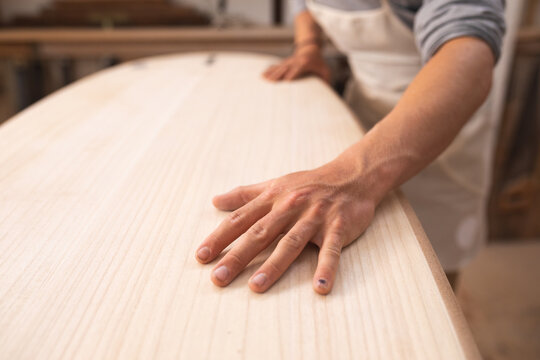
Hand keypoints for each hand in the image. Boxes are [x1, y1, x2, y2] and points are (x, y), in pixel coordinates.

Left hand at [195, 160, 377, 294]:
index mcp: (273, 198)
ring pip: (290, 242)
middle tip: (218, 278)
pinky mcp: (338, 226)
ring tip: (256, 287)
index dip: (220, 238)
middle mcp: (290, 206)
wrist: (352, 176)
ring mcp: (314, 217)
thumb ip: (245, 195)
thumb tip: (215, 201)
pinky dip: (327, 267)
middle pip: (260, 233)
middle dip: (238, 256)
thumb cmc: (309, 184)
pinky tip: (320, 287)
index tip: (201, 257)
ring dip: (274, 265)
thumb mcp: (275, 184)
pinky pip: (332, 250)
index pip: (241, 219)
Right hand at [263, 45, 330, 82]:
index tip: (286, 82)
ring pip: (279, 68)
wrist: (311, 48)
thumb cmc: (319, 63)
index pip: (297, 70)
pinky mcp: (284, 63)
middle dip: (278, 75)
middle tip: (271, 83)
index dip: (292, 75)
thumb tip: (327, 93)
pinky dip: (269, 71)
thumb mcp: (325, 71)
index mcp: (305, 63)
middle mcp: (295, 62)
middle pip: (285, 69)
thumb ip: (326, 81)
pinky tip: (262, 75)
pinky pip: (275, 66)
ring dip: (271, 74)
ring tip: (263, 80)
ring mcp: (288, 62)